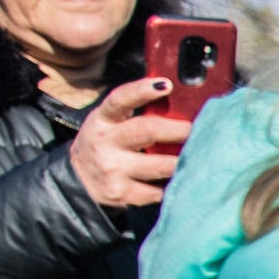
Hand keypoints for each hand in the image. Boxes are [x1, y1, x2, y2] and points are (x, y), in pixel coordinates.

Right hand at [71, 78, 190, 209]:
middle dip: (179, 130)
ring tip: (201, 158)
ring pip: (161, 166)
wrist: (78, 181)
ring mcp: (113, 170)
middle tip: (200, 131)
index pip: (120, 100)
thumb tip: (176, 95)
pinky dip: (175, 186)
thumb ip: (135, 111)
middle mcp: (105, 143)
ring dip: (185, 162)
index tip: (166, 85)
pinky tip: (183, 181)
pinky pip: (160, 191)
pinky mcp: (123, 194)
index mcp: (103, 120)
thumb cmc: (106, 145)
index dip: (142, 91)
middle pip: (148, 131)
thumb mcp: (110, 123)